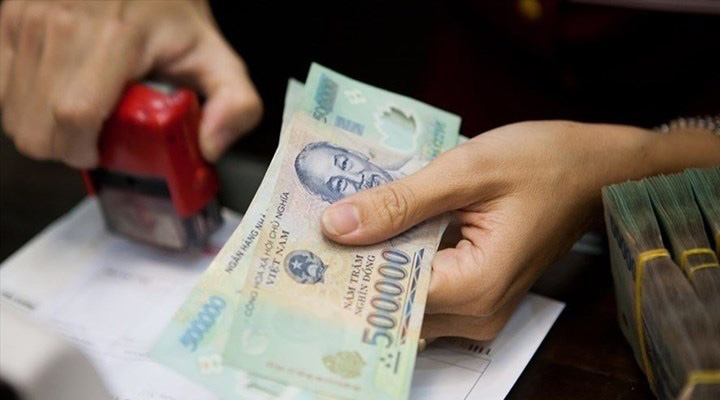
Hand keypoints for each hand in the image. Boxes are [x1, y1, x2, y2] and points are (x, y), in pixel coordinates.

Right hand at [0, 0, 260, 167]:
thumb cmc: (172, 14)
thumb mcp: (217, 57)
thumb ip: (236, 104)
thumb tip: (211, 147)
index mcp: (117, 37)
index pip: (75, 115)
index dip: (82, 149)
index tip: (102, 152)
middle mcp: (61, 23)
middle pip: (36, 126)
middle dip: (65, 149)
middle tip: (94, 138)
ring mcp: (27, 18)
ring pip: (10, 113)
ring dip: (43, 129)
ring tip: (80, 113)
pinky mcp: (7, 17)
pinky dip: (20, 106)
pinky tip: (52, 96)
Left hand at [319, 121, 719, 339]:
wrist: (595, 169)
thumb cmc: (544, 162)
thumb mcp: (467, 170)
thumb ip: (400, 201)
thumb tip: (337, 225)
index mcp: (475, 286)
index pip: (388, 297)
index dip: (343, 273)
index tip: (303, 250)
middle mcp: (476, 313)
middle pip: (392, 304)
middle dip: (352, 270)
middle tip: (311, 235)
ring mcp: (479, 310)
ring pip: (405, 299)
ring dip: (374, 266)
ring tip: (339, 229)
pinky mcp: (477, 295)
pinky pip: (424, 288)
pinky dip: (399, 263)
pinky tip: (379, 231)